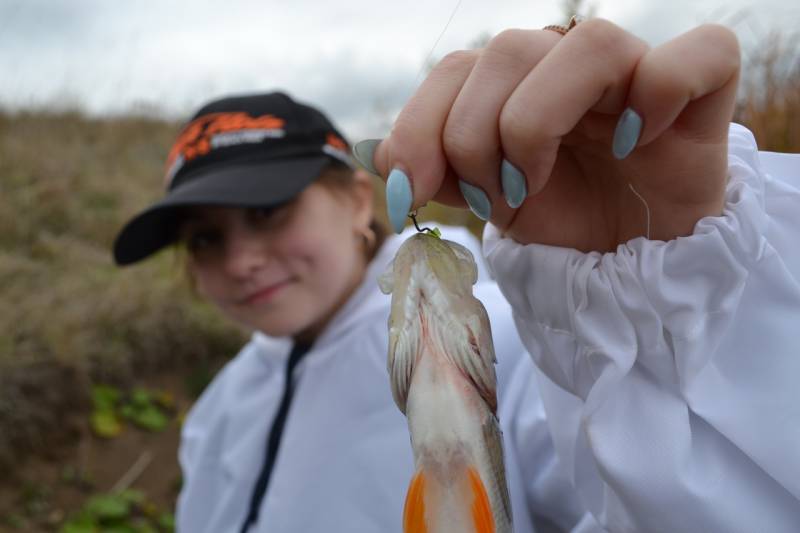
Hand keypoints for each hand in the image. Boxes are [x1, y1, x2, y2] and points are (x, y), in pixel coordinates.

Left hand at [355, 19, 740, 251]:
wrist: (631, 264)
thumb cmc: (562, 221)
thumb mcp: (487, 200)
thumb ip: (437, 172)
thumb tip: (382, 157)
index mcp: (517, 82)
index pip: (456, 67)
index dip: (420, 126)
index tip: (410, 192)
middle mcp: (570, 66)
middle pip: (508, 51)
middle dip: (476, 137)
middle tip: (491, 196)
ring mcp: (637, 72)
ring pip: (588, 44)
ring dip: (541, 122)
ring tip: (536, 182)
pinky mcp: (703, 91)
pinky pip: (697, 55)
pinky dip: (660, 94)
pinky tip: (636, 144)